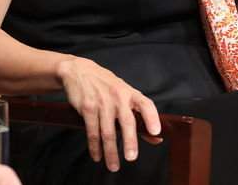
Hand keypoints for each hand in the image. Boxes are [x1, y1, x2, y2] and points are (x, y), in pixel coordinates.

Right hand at [57, 56, 160, 172]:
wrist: (81, 71)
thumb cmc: (108, 87)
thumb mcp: (126, 95)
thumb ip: (140, 115)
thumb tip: (156, 138)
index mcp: (131, 93)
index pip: (146, 104)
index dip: (152, 118)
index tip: (155, 132)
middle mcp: (118, 97)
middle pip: (126, 122)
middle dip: (129, 141)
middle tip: (132, 158)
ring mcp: (102, 103)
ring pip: (107, 131)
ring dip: (110, 151)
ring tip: (114, 165)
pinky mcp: (87, 108)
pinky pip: (92, 131)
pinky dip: (95, 146)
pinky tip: (98, 156)